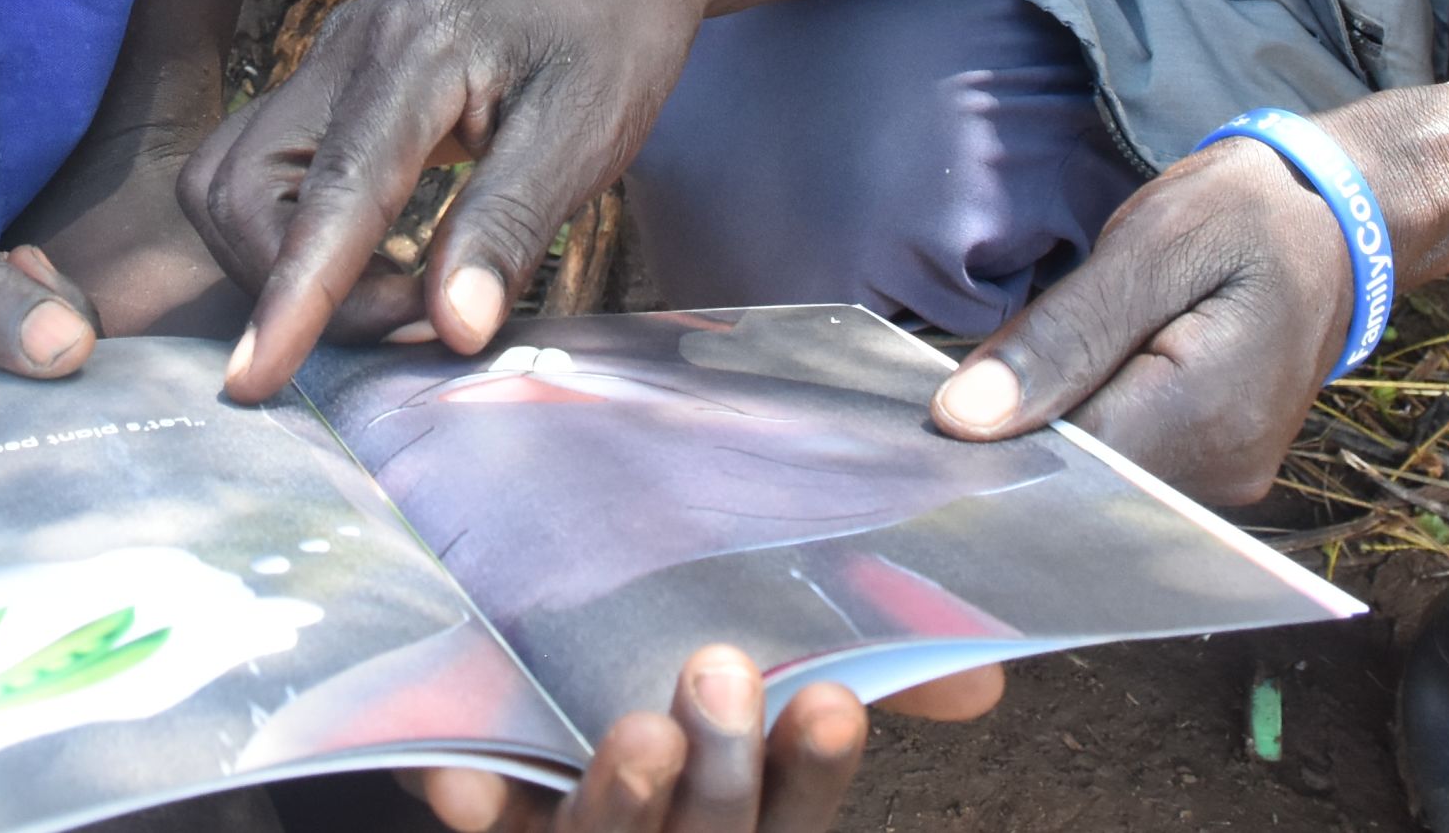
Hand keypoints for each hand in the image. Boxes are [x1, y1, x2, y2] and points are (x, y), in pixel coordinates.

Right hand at [184, 0, 709, 398]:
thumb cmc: (608, 49)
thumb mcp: (583, 142)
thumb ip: (506, 229)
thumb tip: (453, 330)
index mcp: (418, 53)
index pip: (336, 189)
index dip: (296, 292)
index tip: (257, 377)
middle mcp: (347, 49)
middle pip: (242, 186)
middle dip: (291, 280)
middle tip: (407, 319)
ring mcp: (327, 63)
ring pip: (235, 184)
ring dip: (286, 262)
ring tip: (396, 293)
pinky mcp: (326, 87)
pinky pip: (265, 176)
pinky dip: (299, 238)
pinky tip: (377, 263)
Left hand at [406, 651, 1002, 831]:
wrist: (516, 635)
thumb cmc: (668, 641)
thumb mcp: (774, 645)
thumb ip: (874, 658)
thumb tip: (983, 676)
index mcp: (747, 800)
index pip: (797, 808)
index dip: (814, 767)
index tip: (832, 700)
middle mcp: (672, 830)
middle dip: (723, 772)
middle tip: (721, 672)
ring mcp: (580, 830)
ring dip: (624, 798)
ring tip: (639, 731)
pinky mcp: (497, 815)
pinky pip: (487, 818)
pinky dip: (475, 799)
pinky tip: (464, 783)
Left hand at [923, 136, 1356, 503]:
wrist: (1341, 224)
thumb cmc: (1246, 215)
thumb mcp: (1152, 244)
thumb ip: (1062, 335)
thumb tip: (964, 417)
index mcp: (1207, 413)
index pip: (1065, 466)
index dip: (992, 440)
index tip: (939, 405)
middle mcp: (1224, 470)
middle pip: (1083, 480)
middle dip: (1020, 436)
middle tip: (967, 377)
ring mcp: (1229, 478)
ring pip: (1104, 477)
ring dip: (1057, 429)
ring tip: (1029, 368)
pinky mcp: (1221, 469)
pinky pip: (1134, 465)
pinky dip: (1092, 427)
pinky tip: (1072, 383)